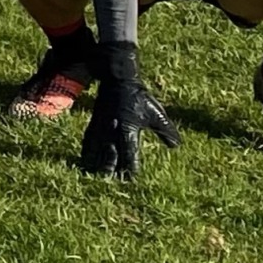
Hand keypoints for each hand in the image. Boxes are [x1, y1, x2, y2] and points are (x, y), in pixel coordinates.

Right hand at [81, 44, 181, 178]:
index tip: (130, 180)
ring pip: (96, 151)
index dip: (130, 169)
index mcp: (128, 130)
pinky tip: (86, 159)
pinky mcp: (94, 123)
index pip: (129, 156)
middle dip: (111, 170)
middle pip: (109, 157)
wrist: (118, 80)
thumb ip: (166, 131)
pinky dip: (87, 152)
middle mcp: (112, 131)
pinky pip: (88, 141)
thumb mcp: (157, 113)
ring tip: (98, 175)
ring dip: (97, 164)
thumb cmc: (139, 98)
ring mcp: (101, 127)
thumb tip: (176, 146)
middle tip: (113, 182)